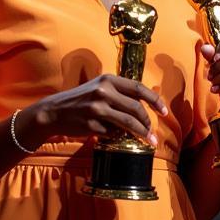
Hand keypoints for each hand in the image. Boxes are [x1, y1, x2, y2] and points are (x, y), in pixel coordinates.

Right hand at [15, 75, 167, 149]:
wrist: (54, 111)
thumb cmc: (80, 100)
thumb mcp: (99, 88)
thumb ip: (119, 92)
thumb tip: (145, 103)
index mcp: (107, 79)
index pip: (138, 88)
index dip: (155, 100)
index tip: (165, 111)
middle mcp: (103, 91)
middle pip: (136, 108)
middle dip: (148, 122)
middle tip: (152, 132)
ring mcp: (97, 108)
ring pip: (128, 123)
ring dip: (142, 133)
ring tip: (149, 141)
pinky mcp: (92, 124)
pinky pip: (113, 133)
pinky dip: (118, 136)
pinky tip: (118, 138)